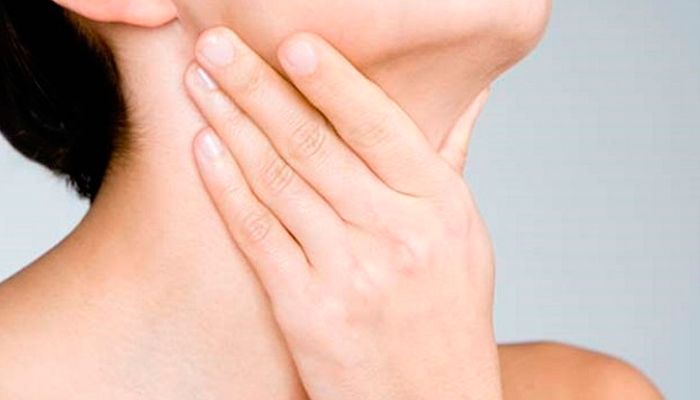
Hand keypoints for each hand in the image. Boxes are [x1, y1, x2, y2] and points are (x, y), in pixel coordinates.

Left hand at [184, 26, 498, 399]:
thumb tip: (468, 91)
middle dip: (256, 86)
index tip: (290, 42)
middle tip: (216, 45)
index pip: (379, 126)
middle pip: (314, 145)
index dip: (331, 79)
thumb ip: (449, 162)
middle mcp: (398, 235)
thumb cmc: (447, 316)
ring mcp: (350, 274)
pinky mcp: (307, 311)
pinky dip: (226, 188)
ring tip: (200, 83)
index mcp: (442, 208)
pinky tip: (203, 150)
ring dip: (230, 126)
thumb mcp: (464, 238)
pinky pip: (257, 235)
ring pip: (278, 182)